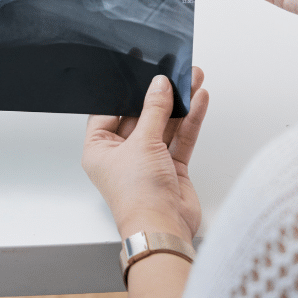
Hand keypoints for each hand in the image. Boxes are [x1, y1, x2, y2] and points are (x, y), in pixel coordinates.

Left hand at [83, 68, 208, 241]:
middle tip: (172, 71)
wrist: (163, 228)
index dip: (124, 89)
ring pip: (164, 125)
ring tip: (193, 79)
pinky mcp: (171, 168)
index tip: (137, 68)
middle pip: (141, 115)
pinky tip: (198, 100)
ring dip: (179, 104)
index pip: (110, 110)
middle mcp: (122, 154)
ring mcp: (148, 161)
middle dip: (159, 94)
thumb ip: (154, 110)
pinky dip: (190, 120)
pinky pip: (180, 138)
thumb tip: (159, 85)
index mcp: (99, 149)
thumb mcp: (143, 143)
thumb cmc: (138, 196)